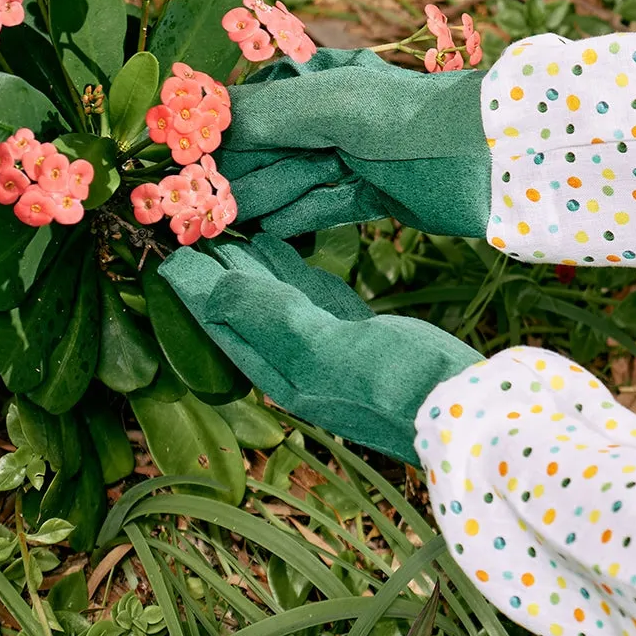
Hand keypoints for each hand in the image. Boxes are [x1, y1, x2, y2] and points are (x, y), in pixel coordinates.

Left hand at [158, 231, 479, 463]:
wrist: (467, 405)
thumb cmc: (400, 383)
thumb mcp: (329, 350)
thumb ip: (272, 317)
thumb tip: (215, 285)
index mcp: (283, 370)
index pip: (224, 324)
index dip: (194, 289)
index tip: (167, 250)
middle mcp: (298, 363)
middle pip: (244, 311)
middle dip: (217, 273)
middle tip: (194, 230)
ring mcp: (330, 350)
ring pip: (276, 301)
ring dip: (251, 268)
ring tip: (231, 233)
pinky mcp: (359, 336)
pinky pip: (311, 298)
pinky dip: (292, 273)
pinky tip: (285, 253)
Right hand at [217, 50, 490, 237]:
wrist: (490, 159)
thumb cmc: (414, 121)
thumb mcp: (336, 106)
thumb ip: (267, 113)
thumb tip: (201, 127)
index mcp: (320, 83)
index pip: (250, 112)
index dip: (219, 140)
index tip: (186, 170)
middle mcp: (331, 118)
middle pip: (266, 152)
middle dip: (242, 176)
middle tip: (213, 201)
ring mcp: (352, 157)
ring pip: (292, 182)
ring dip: (267, 198)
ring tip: (237, 217)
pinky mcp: (373, 194)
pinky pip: (323, 206)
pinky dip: (298, 217)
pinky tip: (269, 231)